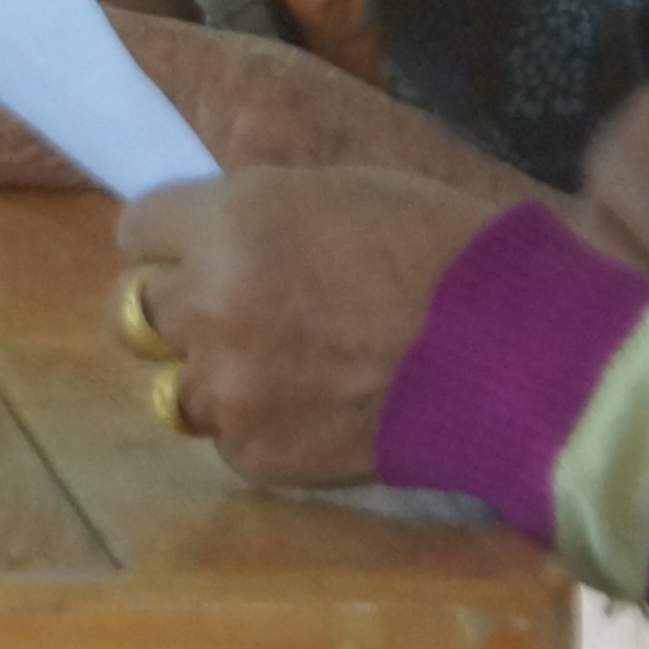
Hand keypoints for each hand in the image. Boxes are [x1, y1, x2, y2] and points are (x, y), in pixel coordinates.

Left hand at [119, 169, 515, 490]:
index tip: (198, 249)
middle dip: (186, 307)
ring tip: (287, 369)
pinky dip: (262, 426)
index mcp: (228, 222)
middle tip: (248, 311)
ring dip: (216, 374)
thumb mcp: (340, 192)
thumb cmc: (444, 250)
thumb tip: (212, 235)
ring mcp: (229, 389)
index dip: (171, 240)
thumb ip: (259, 216)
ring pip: (175, 385)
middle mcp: (209, 304)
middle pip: (138, 310)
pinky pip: (228, 439)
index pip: (135, 232)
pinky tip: (321, 410)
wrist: (514, 354)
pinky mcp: (257, 456)